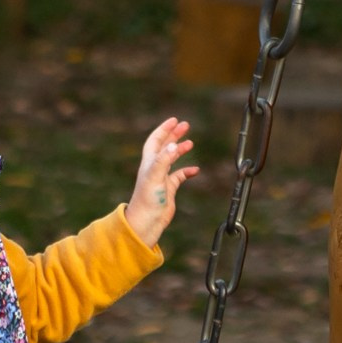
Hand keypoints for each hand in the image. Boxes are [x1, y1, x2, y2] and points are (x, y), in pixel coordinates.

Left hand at [124, 117, 197, 247]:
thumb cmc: (147, 200)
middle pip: (164, 146)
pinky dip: (187, 171)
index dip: (164, 129)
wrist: (146, 222)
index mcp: (149, 162)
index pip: (155, 140)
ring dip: (180, 150)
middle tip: (185, 125)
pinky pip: (179, 176)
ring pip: (172, 160)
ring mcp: (161, 179)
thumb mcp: (155, 177)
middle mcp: (154, 168)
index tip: (174, 120)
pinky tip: (195, 170)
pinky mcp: (168, 190)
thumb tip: (173, 145)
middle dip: (173, 135)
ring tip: (190, 143)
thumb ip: (164, 160)